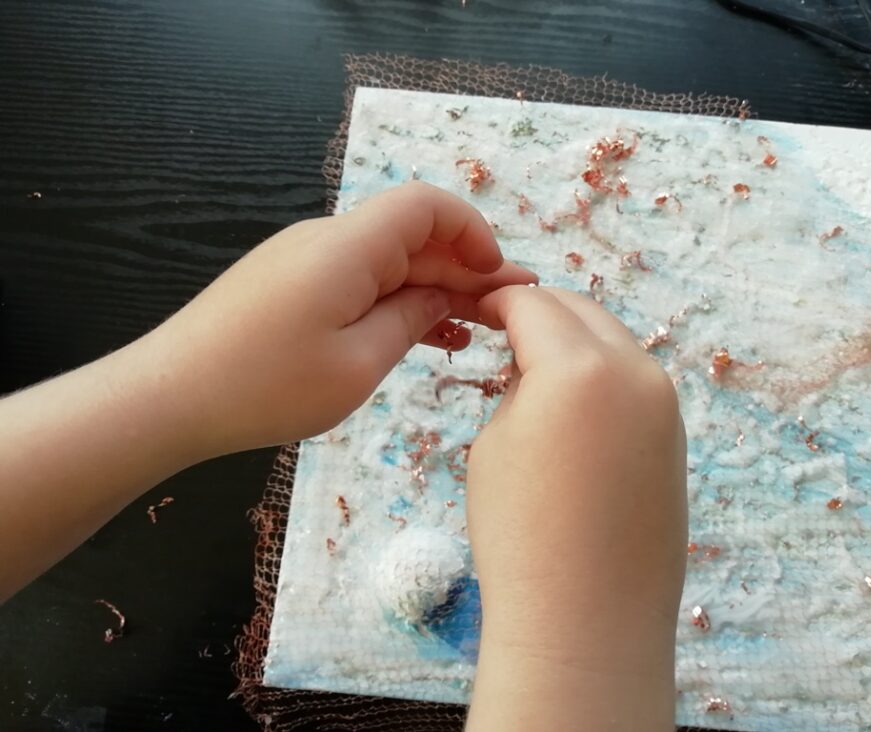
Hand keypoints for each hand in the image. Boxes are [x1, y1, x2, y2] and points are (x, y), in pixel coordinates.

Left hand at [148, 181, 535, 457]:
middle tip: (510, 314)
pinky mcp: (290, 285)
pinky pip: (357, 282)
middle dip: (464, 270)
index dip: (473, 232)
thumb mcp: (358, 364)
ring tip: (473, 332)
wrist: (168, 397)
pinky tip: (423, 337)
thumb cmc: (266, 386)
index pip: (426, 205)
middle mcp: (327, 240)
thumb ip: (411, 321)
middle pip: (412, 237)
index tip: (498, 278)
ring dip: (432, 291)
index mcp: (348, 248)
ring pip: (387, 262)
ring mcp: (305, 262)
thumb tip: (445, 296)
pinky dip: (395, 303)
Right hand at [465, 286, 686, 730]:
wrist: (587, 620)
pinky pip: (635, 383)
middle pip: (583, 312)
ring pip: (615, 344)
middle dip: (542, 312)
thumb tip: (538, 368)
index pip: (534, 305)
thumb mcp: (495, 442)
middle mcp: (636, 372)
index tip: (479, 308)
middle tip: (505, 331)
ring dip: (576, 342)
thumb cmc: (521, 534)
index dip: (500, 301)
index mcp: (580, 366)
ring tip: (537, 374)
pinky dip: (603, 376)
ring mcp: (666, 406)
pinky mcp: (677, 438)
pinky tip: (575, 410)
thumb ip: (519, 386)